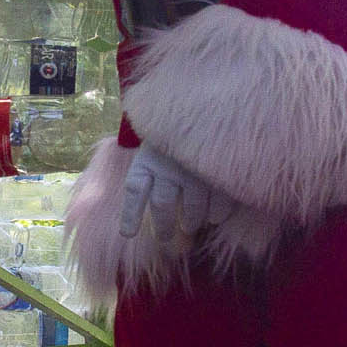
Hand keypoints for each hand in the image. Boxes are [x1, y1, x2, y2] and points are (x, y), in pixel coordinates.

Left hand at [117, 145, 236, 255]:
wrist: (206, 108)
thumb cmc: (174, 133)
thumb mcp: (154, 146)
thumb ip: (148, 172)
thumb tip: (139, 210)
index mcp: (148, 160)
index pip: (135, 190)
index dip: (130, 215)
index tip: (128, 234)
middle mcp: (168, 166)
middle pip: (162, 205)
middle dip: (163, 227)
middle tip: (165, 239)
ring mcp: (194, 169)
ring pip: (191, 208)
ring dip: (190, 221)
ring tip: (189, 227)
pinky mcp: (219, 169)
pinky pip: (217, 202)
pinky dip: (216, 214)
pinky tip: (213, 218)